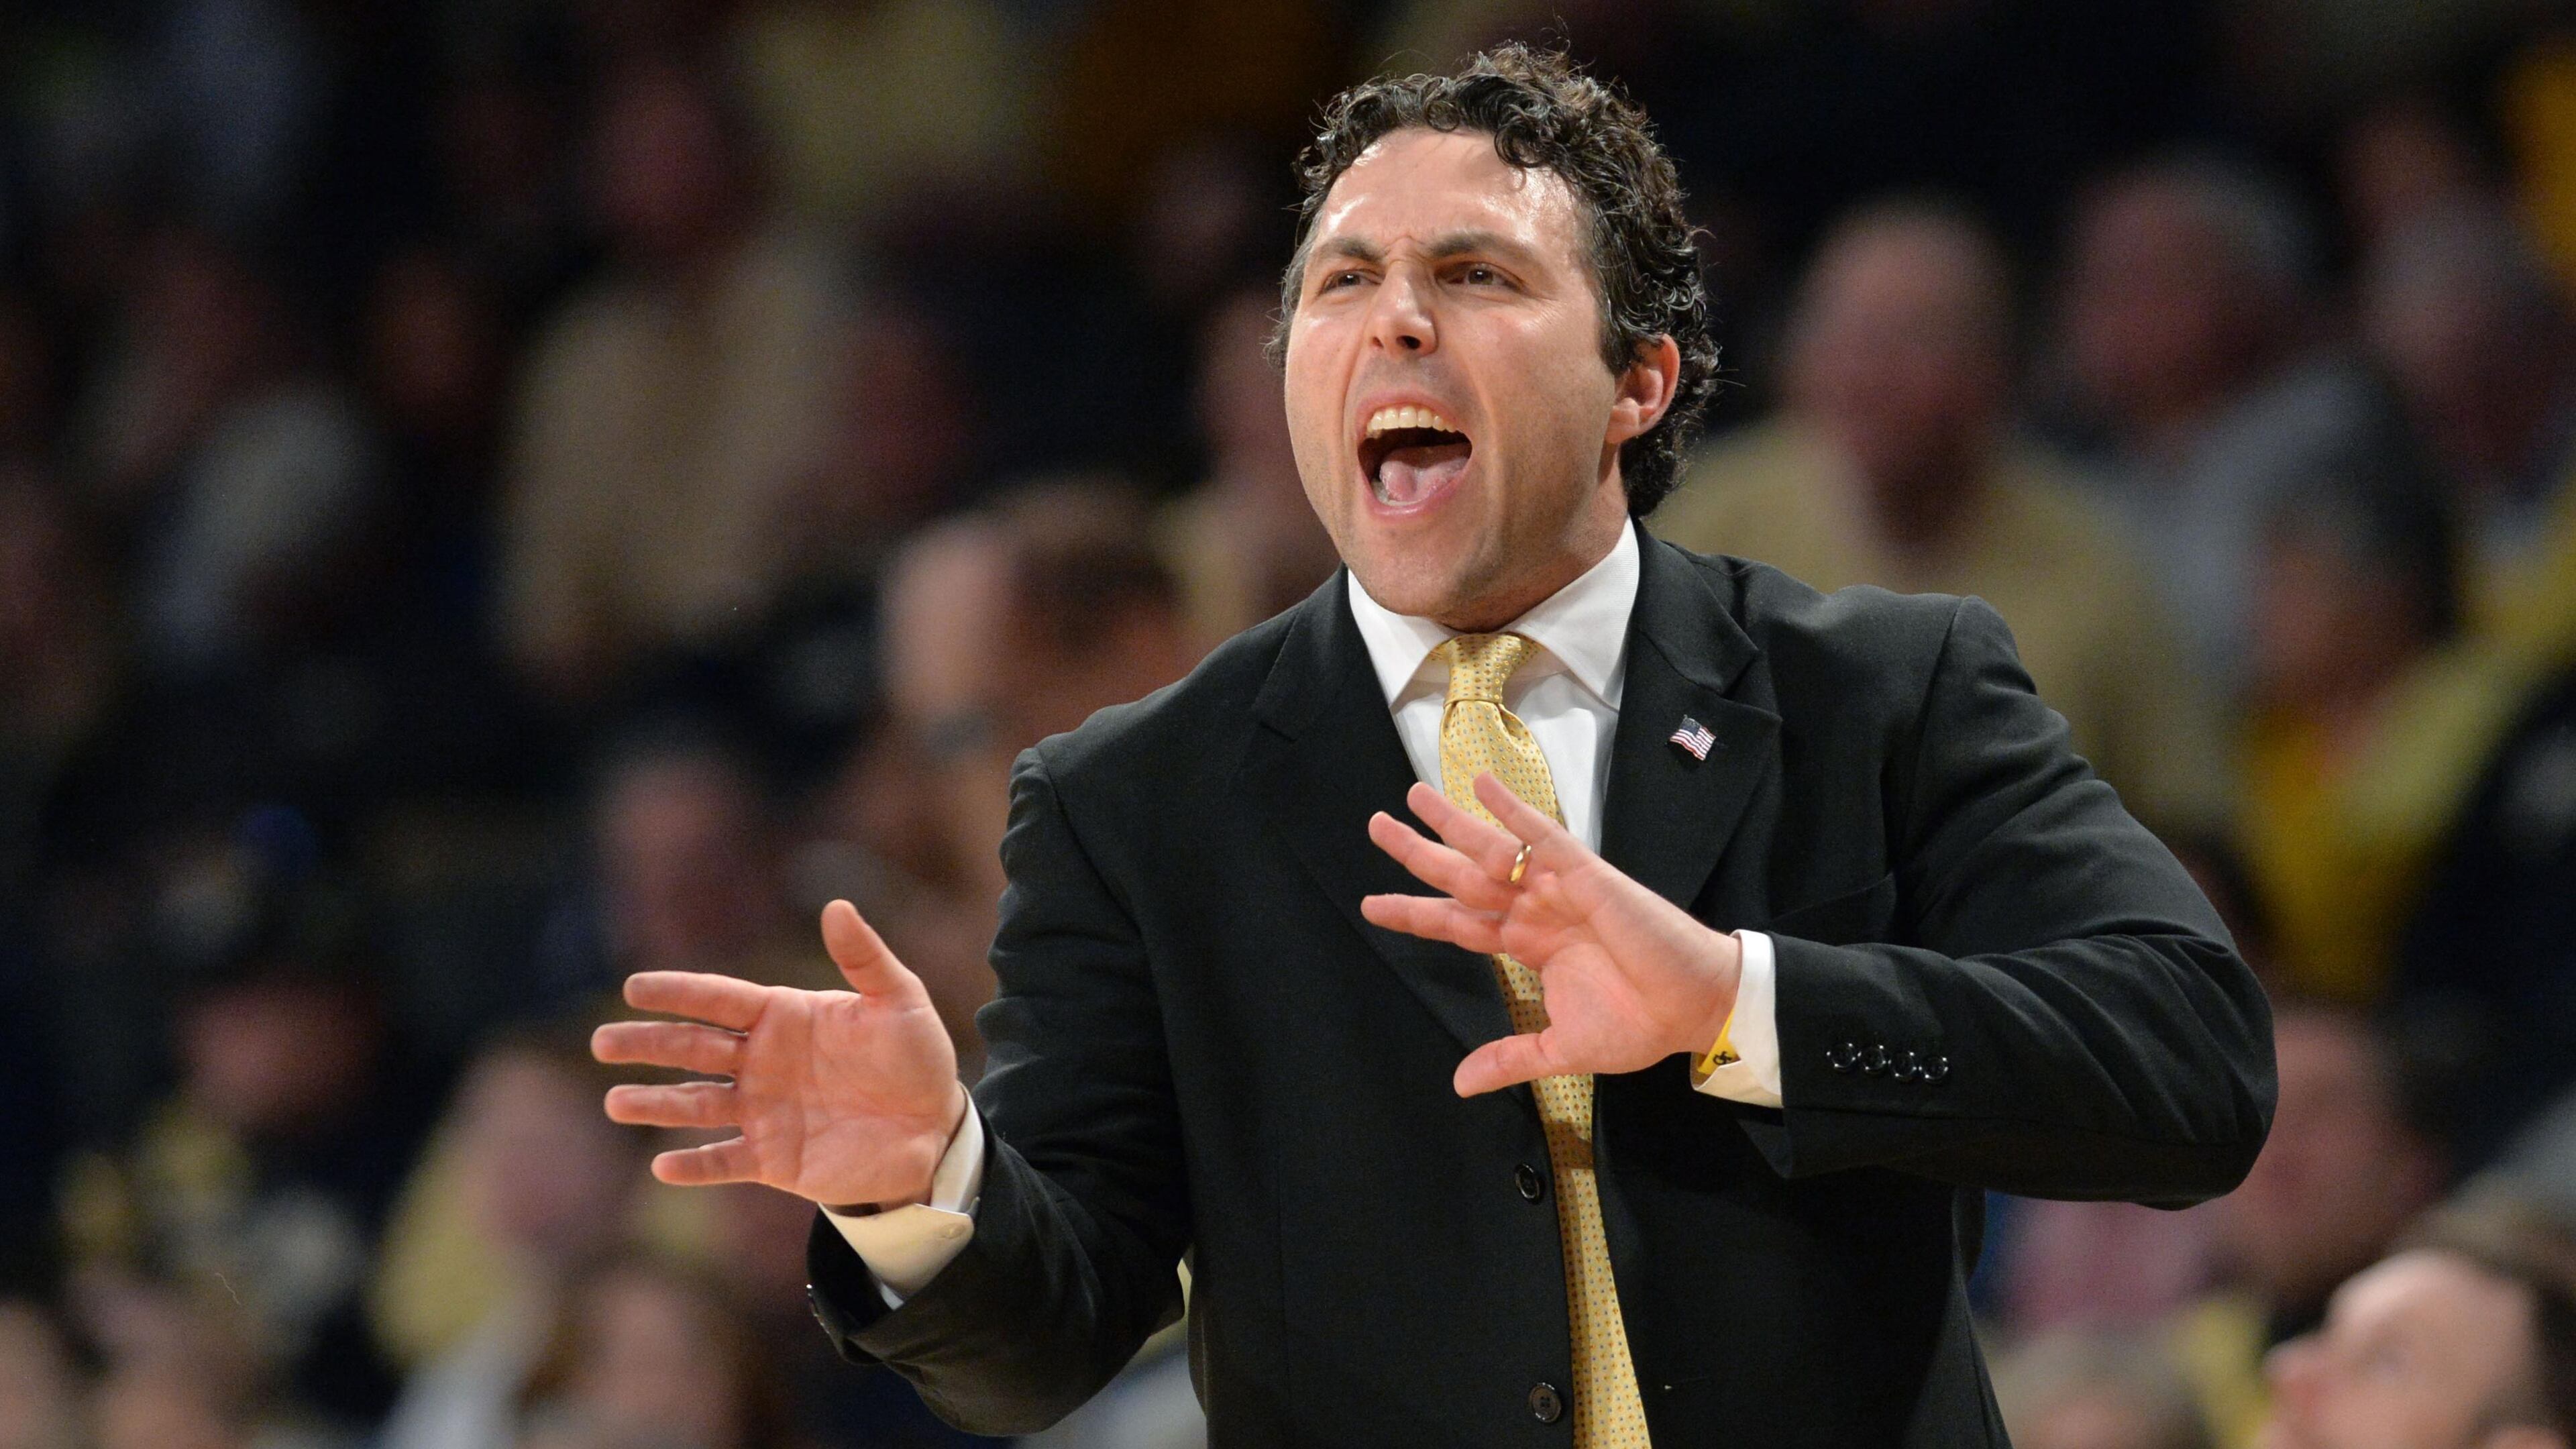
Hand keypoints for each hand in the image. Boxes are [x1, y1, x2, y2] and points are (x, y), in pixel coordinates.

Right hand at [591, 901, 968, 1206]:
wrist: (934, 1129)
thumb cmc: (916, 1058)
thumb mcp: (899, 1000)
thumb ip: (864, 957)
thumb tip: (836, 904)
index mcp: (784, 1017)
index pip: (720, 999)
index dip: (678, 993)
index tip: (633, 988)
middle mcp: (762, 1062)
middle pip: (694, 1048)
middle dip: (648, 1044)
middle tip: (603, 1041)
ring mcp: (763, 1112)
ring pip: (697, 1105)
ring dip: (657, 1104)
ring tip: (616, 1102)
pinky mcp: (774, 1160)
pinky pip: (725, 1161)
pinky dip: (696, 1166)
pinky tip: (663, 1166)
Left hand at [1361, 776, 1741, 1096]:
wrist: (1694, 1009)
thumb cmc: (1639, 1024)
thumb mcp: (1561, 1049)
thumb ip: (1510, 1058)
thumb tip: (1461, 1084)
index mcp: (1527, 946)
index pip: (1457, 923)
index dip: (1415, 913)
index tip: (1372, 904)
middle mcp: (1534, 910)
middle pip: (1461, 877)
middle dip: (1418, 853)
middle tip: (1375, 826)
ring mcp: (1557, 889)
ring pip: (1491, 850)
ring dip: (1452, 821)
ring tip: (1412, 795)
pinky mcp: (1586, 874)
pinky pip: (1542, 835)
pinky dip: (1513, 809)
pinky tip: (1482, 782)